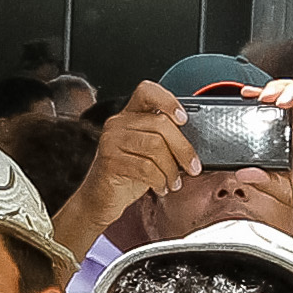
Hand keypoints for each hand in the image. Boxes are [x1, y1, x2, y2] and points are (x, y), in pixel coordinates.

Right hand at [56, 80, 197, 254]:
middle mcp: (117, 124)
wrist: (99, 199)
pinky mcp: (110, 162)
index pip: (147, 92)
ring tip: (174, 181)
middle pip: (160, 124)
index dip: (168, 101)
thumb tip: (192, 143)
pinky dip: (160, 180)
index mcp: (129, 116)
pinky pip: (146, 168)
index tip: (184, 119)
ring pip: (156, 147)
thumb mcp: (147, 152)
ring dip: (172, 169)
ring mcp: (111, 142)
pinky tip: (161, 187)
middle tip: (192, 167)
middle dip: (183, 149)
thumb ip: (164, 139)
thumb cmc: (126, 175)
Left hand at [254, 75, 292, 257]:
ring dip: (292, 88)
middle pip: (289, 92)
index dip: (259, 99)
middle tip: (260, 96)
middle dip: (273, 88)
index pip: (273, 109)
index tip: (244, 98)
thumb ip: (264, 180)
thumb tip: (241, 173)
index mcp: (291, 139)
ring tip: (280, 100)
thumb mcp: (286, 191)